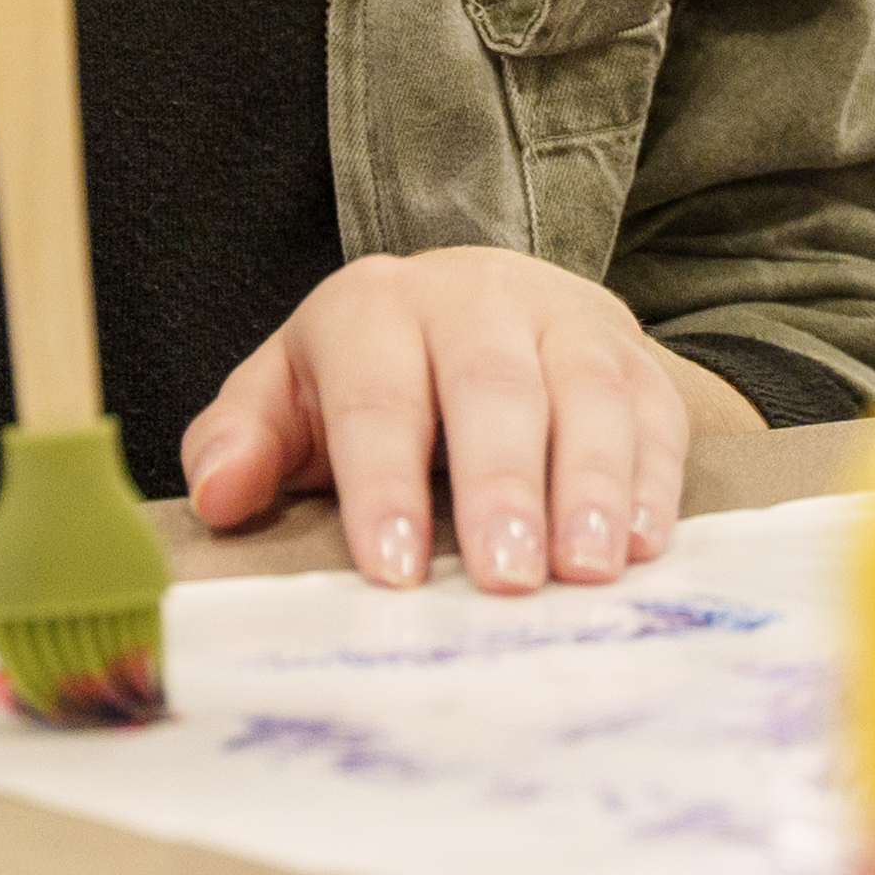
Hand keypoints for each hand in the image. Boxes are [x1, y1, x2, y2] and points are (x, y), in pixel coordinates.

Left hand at [182, 246, 759, 592]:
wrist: (479, 308)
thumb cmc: (369, 378)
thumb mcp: (288, 396)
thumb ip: (240, 440)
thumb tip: (220, 495)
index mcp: (372, 308)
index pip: (377, 394)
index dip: (384, 482)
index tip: (394, 569)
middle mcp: (474, 297)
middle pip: (492, 386)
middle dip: (501, 484)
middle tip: (507, 578)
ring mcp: (562, 318)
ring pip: (586, 391)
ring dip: (592, 485)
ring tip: (587, 572)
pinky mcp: (630, 350)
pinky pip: (653, 406)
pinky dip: (654, 477)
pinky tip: (646, 544)